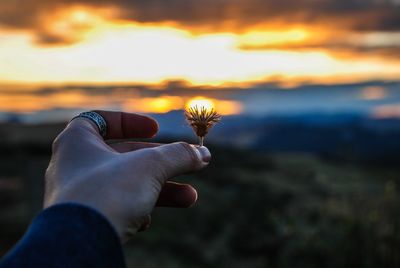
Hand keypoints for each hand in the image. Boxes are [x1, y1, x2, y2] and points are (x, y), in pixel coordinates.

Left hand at [44, 111, 210, 241]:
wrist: (82, 243)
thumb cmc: (108, 192)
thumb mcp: (150, 166)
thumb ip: (178, 156)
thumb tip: (204, 153)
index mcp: (77, 142)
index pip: (100, 120)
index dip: (129, 121)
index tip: (155, 129)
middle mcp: (74, 167)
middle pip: (125, 156)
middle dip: (162, 163)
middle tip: (188, 165)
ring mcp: (79, 195)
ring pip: (127, 185)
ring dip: (160, 190)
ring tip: (189, 198)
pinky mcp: (87, 220)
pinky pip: (117, 208)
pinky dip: (137, 210)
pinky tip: (144, 221)